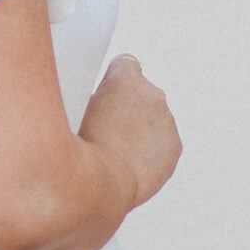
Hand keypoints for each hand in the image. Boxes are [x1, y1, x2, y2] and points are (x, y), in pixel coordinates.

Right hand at [80, 54, 180, 216]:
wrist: (99, 185)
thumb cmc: (80, 147)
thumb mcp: (74, 109)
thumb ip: (92, 97)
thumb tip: (97, 99)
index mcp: (127, 79)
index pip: (125, 65)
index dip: (114, 80)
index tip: (106, 93)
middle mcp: (153, 94)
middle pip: (141, 93)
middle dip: (127, 106)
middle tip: (106, 127)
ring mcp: (167, 121)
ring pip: (153, 118)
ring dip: (139, 128)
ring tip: (116, 149)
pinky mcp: (174, 147)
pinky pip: (162, 142)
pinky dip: (150, 150)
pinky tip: (129, 163)